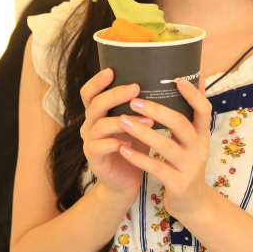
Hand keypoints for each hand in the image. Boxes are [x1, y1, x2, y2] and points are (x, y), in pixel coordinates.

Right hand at [79, 68, 154, 202]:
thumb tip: (163, 80)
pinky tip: (132, 143)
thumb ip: (140, 105)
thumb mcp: (136, 122)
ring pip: (99, 125)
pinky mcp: (94, 158)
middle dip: (115, 94)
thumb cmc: (133, 146)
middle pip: (95, 104)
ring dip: (124, 120)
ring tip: (148, 119)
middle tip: (136, 88)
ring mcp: (89, 141)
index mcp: (97, 113)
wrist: (125, 181)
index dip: (97, 81)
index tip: (112, 70)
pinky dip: (116, 143)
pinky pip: (100, 146)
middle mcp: (89, 124)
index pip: (89, 92)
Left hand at [116, 77, 212, 219]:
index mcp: (203, 134)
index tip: (176, 79)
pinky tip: (123, 149)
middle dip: (158, 111)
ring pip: (166, 146)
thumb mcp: (192, 139)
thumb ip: (190, 113)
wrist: (192, 202)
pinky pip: (157, 168)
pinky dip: (139, 158)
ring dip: (143, 132)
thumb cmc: (185, 163)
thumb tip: (195, 77)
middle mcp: (200, 148)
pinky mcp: (178, 184)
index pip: (204, 109)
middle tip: (135, 101)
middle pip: (181, 124)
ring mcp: (190, 167)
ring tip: (122, 121)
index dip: (192, 94)